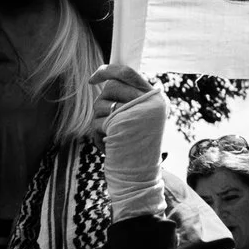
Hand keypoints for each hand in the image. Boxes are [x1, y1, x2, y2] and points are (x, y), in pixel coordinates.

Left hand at [90, 63, 167, 216]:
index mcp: (156, 98)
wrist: (140, 178)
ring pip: (100, 103)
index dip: (107, 70)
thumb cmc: (134, 150)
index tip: (92, 79)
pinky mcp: (124, 121)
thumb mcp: (138, 118)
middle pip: (110, 87)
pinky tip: (109, 148)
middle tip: (109, 127)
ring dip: (98, 123)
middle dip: (101, 107)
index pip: (127, 72)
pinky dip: (97, 136)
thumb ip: (128, 98)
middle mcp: (151, 101)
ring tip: (112, 139)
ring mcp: (139, 110)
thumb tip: (105, 77)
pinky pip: (98, 121)